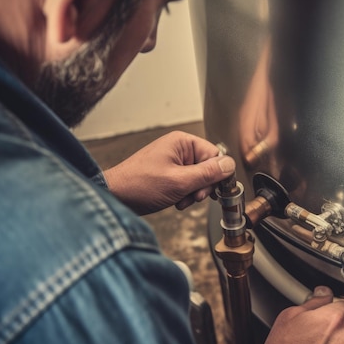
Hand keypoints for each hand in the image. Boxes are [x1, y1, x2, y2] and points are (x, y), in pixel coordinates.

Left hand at [103, 131, 235, 214]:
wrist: (114, 197)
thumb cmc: (138, 185)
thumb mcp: (180, 181)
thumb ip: (208, 174)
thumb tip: (229, 165)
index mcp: (182, 142)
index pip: (215, 155)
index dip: (217, 174)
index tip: (215, 189)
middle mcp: (178, 149)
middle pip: (207, 168)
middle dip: (203, 186)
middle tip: (194, 196)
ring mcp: (172, 162)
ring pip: (198, 179)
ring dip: (193, 193)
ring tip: (180, 199)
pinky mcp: (168, 174)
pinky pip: (186, 184)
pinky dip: (184, 195)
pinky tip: (175, 200)